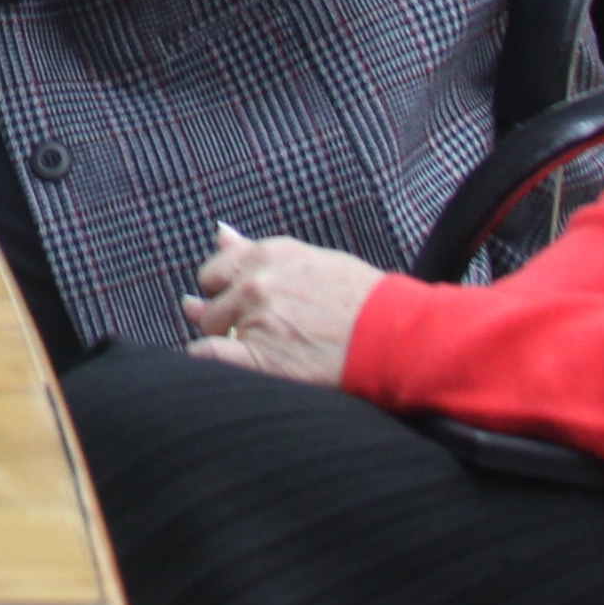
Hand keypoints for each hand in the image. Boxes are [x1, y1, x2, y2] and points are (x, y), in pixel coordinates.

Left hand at [180, 223, 379, 386]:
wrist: (394, 337)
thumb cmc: (362, 300)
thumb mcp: (310, 261)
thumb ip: (257, 251)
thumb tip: (219, 233)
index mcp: (268, 255)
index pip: (216, 271)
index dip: (222, 292)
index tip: (238, 306)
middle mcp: (256, 283)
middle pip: (210, 305)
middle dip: (223, 321)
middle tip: (258, 335)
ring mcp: (256, 320)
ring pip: (209, 333)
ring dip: (228, 344)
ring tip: (267, 354)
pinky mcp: (262, 358)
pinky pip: (209, 358)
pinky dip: (209, 363)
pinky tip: (229, 371)